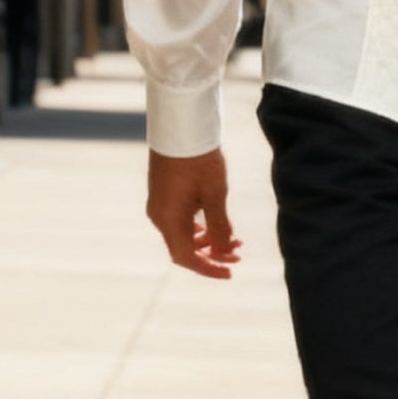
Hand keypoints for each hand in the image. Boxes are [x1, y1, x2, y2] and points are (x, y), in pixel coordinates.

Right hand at [146, 147, 240, 277]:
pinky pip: (179, 220)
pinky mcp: (163, 193)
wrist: (181, 126)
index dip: (209, 269)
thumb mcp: (215, 195)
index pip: (186, 258)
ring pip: (182, 234)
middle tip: (238, 253)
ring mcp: (159, 204)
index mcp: (168, 220)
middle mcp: (159, 216)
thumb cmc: (199, 160)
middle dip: (212, 254)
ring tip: (234, 238)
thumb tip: (224, 250)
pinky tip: (216, 222)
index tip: (230, 272)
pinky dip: (198, 226)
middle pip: (183, 248)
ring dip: (207, 240)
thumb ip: (220, 226)